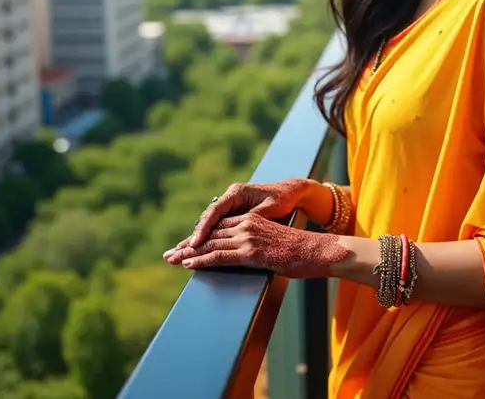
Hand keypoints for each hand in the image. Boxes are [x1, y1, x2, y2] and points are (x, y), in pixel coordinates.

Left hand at [163, 212, 347, 277]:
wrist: (315, 249)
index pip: (218, 227)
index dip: (198, 237)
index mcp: (251, 220)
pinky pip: (220, 256)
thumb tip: (252, 254)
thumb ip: (258, 242)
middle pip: (210, 234)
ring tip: (171, 260)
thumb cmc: (299, 249)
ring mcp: (248, 237)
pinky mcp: (250, 252)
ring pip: (210, 244)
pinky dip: (201, 261)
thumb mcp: (274, 240)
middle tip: (168, 254)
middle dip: (187, 246)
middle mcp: (246, 224)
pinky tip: (188, 265)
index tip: (183, 246)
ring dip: (188, 254)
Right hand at [181, 179, 310, 251]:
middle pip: (205, 220)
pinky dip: (204, 241)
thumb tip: (243, 225)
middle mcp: (229, 198)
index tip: (195, 244)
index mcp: (236, 193)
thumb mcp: (270, 208)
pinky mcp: (231, 216)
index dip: (204, 229)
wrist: (289, 192)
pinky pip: (214, 229)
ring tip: (175, 256)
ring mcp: (229, 207)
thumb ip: (255, 216)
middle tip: (173, 254)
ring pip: (207, 226)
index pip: (214, 211)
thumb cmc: (281, 199)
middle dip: (190, 239)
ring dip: (193, 242)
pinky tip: (191, 253)